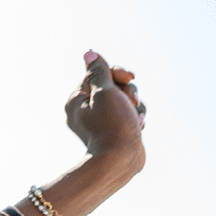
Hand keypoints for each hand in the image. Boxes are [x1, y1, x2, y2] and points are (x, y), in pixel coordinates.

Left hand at [66, 51, 144, 168]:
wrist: (120, 161)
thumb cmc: (113, 125)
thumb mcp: (105, 92)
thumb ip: (99, 73)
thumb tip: (89, 54)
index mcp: (76, 100)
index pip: (98, 74)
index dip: (117, 73)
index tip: (128, 78)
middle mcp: (85, 110)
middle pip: (113, 87)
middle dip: (128, 91)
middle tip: (132, 102)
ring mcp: (101, 121)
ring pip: (125, 101)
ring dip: (135, 106)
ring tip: (136, 119)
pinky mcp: (115, 130)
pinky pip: (128, 115)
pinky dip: (136, 117)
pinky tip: (138, 126)